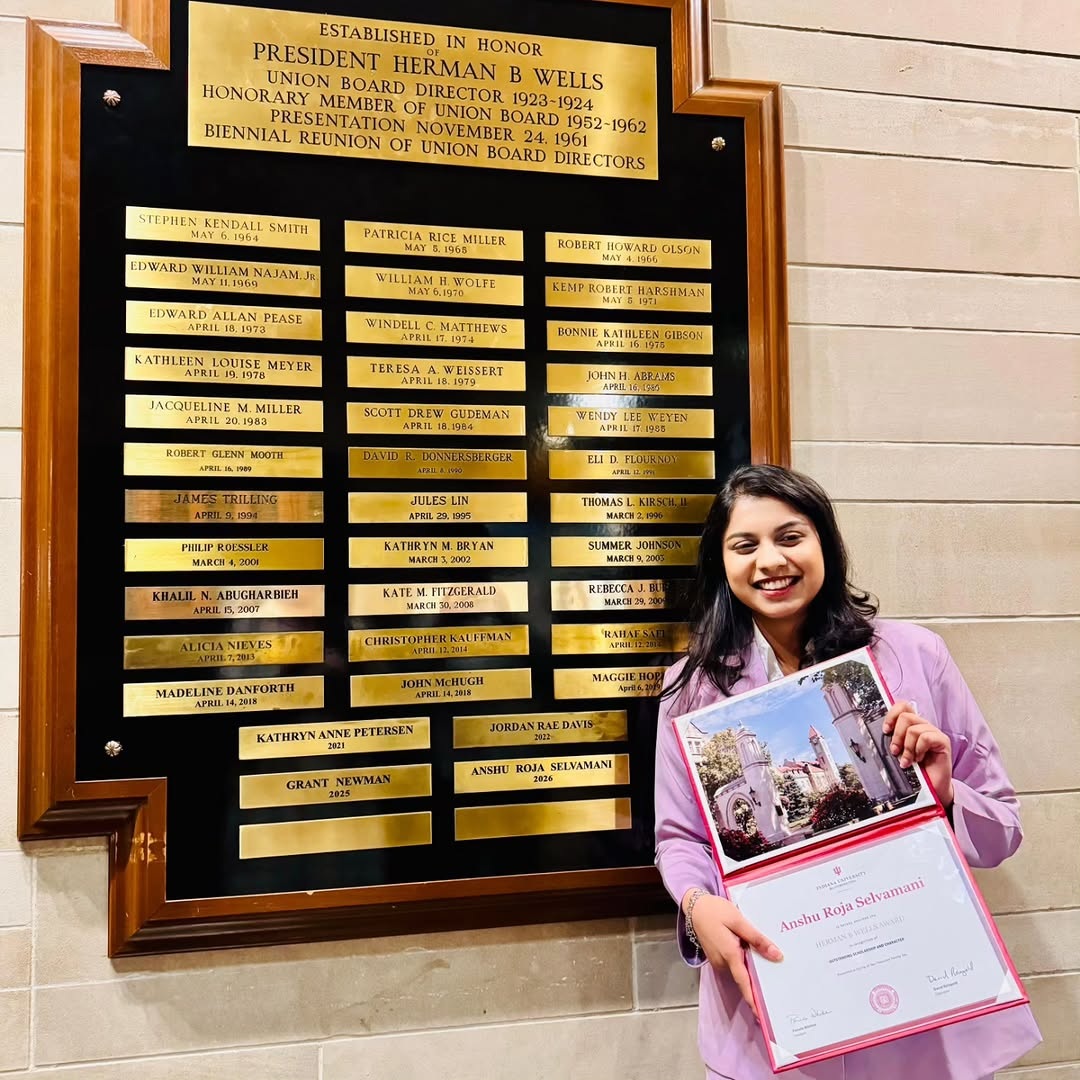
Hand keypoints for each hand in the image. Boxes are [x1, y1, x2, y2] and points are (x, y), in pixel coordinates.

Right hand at [684, 891, 782, 1017]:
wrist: (695, 906)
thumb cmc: (716, 911)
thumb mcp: (738, 920)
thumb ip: (757, 939)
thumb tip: (777, 956)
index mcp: (730, 954)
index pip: (745, 983)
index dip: (753, 1000)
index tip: (762, 1016)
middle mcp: (723, 963)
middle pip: (744, 978)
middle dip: (758, 985)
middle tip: (778, 987)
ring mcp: (718, 961)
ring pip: (739, 970)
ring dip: (751, 972)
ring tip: (770, 968)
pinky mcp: (716, 957)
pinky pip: (733, 964)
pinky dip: (743, 964)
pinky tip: (753, 956)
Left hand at [882, 700, 953, 806]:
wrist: (933, 788)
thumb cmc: (915, 770)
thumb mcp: (900, 753)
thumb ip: (893, 741)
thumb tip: (879, 733)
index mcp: (912, 726)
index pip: (903, 706)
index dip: (892, 715)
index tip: (885, 730)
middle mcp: (924, 726)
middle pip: (906, 716)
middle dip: (897, 735)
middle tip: (895, 751)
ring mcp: (934, 733)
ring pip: (914, 729)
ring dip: (907, 747)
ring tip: (907, 760)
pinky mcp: (943, 741)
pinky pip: (926, 737)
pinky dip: (918, 749)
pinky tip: (919, 759)